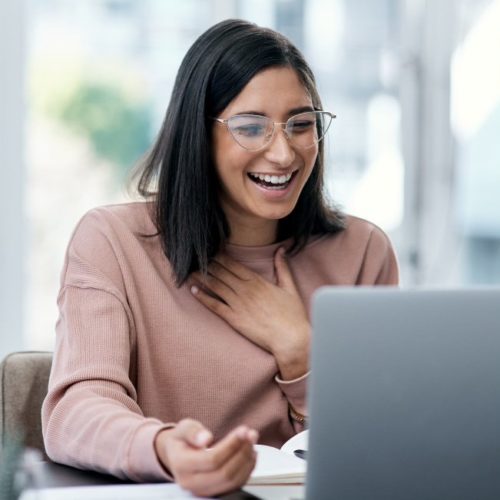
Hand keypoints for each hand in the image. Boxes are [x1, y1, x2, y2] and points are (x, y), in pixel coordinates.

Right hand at [154, 418, 257, 496]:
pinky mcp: (214, 492)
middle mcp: (191, 483)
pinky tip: (250, 454)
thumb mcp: (183, 428)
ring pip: (232, 481)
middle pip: (224, 473)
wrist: (176, 454)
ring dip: (247, 460)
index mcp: (182, 465)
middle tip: (251, 434)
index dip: (231, 445)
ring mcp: (203, 491)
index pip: (212, 460)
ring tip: (251, 441)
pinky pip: (235, 485)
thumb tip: (205, 438)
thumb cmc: (181, 440)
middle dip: (242, 452)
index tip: (243, 430)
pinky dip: (246, 469)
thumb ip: (193, 431)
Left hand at [191, 247, 309, 378]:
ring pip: (215, 286)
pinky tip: (193, 290)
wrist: (290, 338)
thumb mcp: (289, 287)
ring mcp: (238, 304)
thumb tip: (282, 249)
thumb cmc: (292, 314)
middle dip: (207, 264)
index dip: (219, 256)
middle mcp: (245, 290)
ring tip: (190, 270)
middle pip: (221, 272)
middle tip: (195, 257)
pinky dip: (203, 297)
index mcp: (257, 281)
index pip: (233, 264)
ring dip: (201, 277)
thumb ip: (282, 267)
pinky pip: (214, 305)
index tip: (210, 251)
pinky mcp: (234, 319)